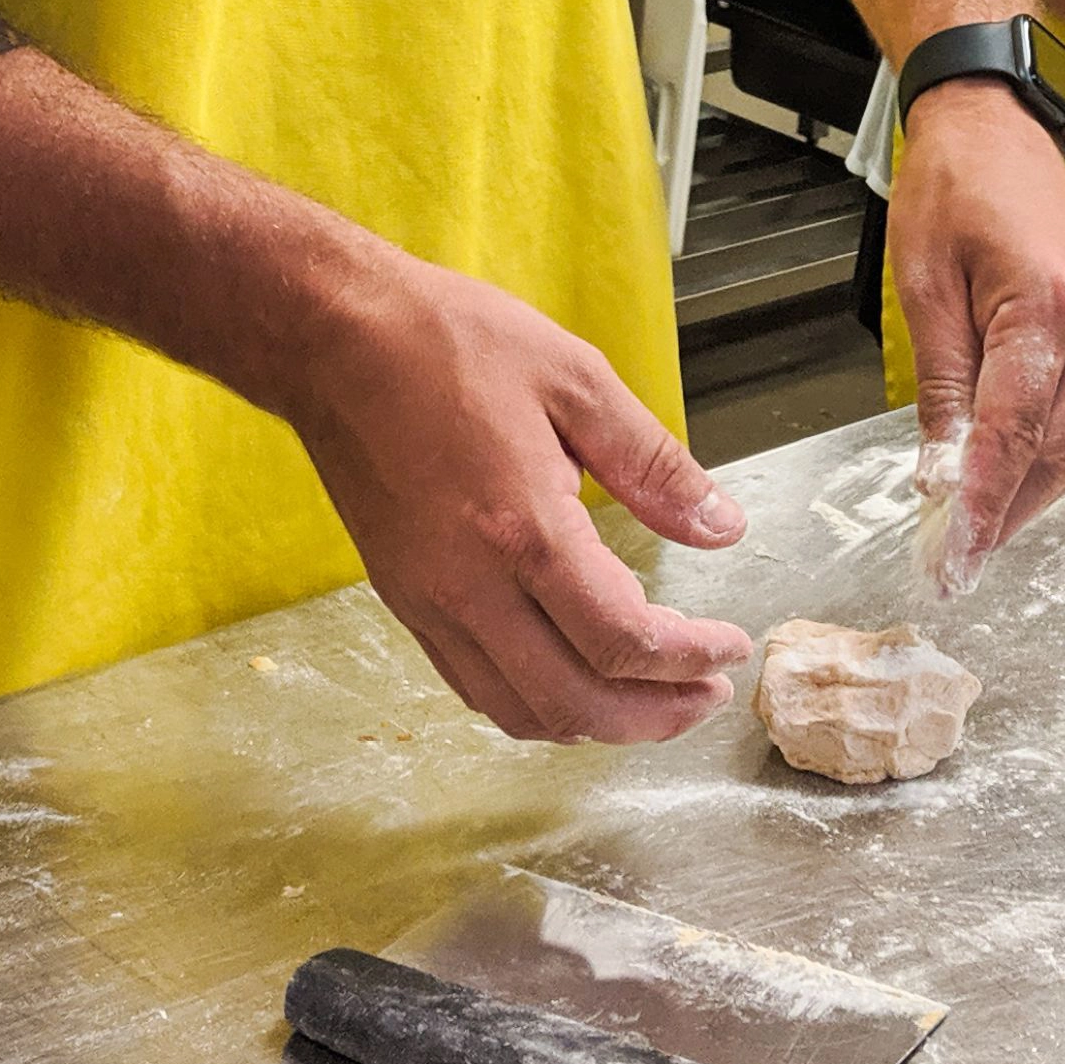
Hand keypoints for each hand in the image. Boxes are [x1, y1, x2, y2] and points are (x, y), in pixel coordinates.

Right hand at [278, 255, 754, 746]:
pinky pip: (473, 685)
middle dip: (654, 715)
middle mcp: (470, 585)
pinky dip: (534, 704)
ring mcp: (428, 600)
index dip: (689, 660)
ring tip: (652, 697)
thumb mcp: (576, 380)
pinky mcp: (403, 598)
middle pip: (574, 702)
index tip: (730, 650)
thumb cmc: (450, 344)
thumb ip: (654, 465)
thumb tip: (723, 526)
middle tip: (706, 694)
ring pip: (519, 712)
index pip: (622, 640)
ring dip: (595, 722)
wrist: (333, 341)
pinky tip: (572, 675)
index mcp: (524, 530)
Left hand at [887, 88, 1064, 588]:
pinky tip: (1012, 478)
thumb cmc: (953, 184)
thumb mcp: (923, 285)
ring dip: (1032, 493)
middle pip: (1058, 450)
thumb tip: (942, 471)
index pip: (1014, 434)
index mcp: (1046, 304)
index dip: (984, 506)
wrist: (998, 121)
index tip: (956, 557)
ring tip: (980, 533)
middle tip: (960, 561)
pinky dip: (1052, 453)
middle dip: (1009, 515)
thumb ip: (941, 385)